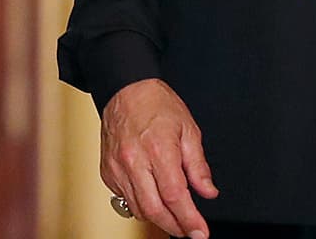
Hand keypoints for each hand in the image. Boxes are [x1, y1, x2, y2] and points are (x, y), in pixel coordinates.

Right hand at [101, 79, 217, 238]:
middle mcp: (134, 160)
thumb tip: (208, 191)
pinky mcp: (107, 171)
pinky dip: (140, 204)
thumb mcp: (188, 129)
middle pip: (154, 209)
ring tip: (172, 214)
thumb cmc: (156, 104)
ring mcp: (117, 167)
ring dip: (157, 218)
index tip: (200, 231)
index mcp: (158, 148)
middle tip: (188, 229)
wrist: (125, 89)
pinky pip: (124, 198)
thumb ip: (198, 165)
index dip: (189, 219)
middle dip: (174, 226)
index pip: (175, 196)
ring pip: (138, 208)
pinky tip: (151, 196)